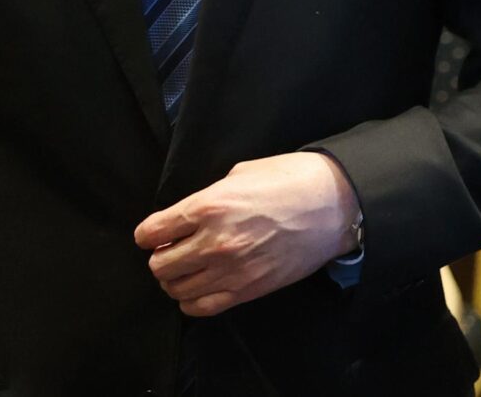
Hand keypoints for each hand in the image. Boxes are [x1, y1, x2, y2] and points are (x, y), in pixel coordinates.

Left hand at [134, 154, 358, 316]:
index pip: (152, 232)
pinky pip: (201, 308)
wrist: (332, 207)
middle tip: (172, 250)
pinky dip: (192, 301)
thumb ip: (209, 196)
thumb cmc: (289, 180)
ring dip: (175, 280)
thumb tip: (190, 215)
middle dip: (160, 258)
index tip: (153, 235)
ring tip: (187, 269)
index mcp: (207, 206)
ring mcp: (229, 271)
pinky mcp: (246, 291)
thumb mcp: (241, 173)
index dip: (148, 234)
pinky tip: (199, 288)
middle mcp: (213, 242)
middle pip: (160, 266)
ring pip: (177, 290)